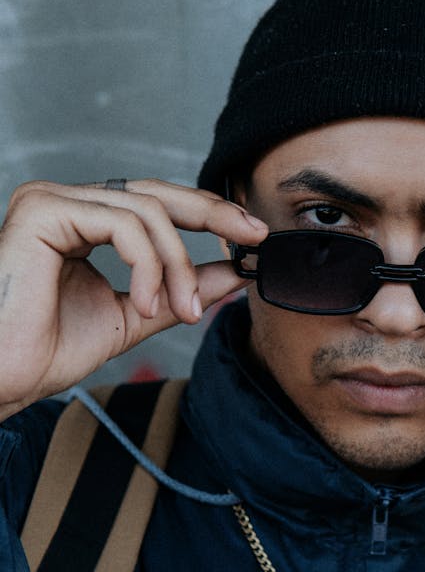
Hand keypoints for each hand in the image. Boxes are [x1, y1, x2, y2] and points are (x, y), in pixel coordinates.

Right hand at [0, 178, 266, 420]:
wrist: (2, 378)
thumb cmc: (47, 351)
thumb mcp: (135, 315)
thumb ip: (179, 290)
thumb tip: (231, 273)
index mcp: (84, 221)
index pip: (157, 204)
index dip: (208, 215)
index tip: (252, 237)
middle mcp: (67, 202)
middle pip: (157, 193)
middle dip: (213, 215)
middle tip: (251, 239)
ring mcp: (52, 200)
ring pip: (147, 211)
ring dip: (178, 265)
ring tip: (180, 309)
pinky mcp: (43, 210)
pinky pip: (123, 224)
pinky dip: (149, 265)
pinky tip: (147, 302)